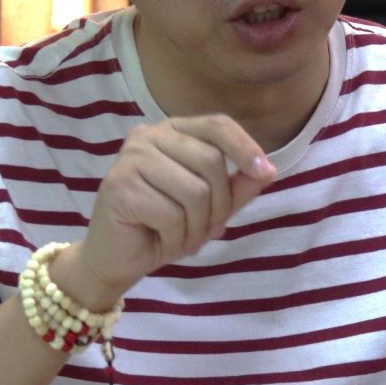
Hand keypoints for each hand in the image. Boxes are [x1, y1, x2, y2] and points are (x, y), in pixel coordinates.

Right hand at [56, 115, 276, 307]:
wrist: (116, 259)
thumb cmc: (161, 228)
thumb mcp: (208, 208)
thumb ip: (236, 187)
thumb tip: (268, 171)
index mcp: (172, 131)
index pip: (217, 125)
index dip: (245, 147)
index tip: (266, 173)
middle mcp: (148, 136)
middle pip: (211, 162)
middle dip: (219, 206)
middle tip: (208, 231)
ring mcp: (130, 158)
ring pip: (194, 192)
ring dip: (197, 227)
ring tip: (183, 238)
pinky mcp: (120, 187)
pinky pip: (170, 214)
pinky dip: (175, 237)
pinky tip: (161, 240)